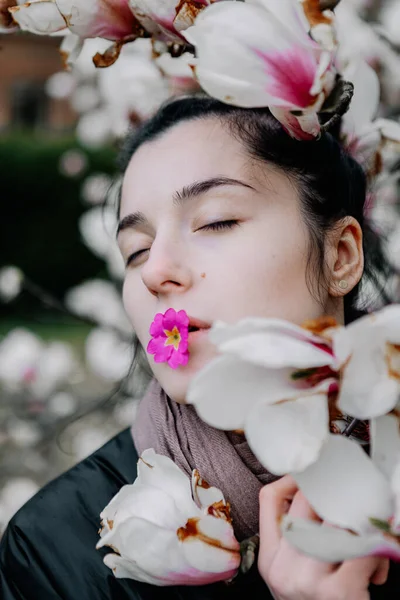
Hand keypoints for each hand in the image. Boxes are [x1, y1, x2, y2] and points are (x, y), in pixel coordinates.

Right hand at [258, 476, 388, 599]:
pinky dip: (378, 550)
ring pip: (337, 521)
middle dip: (336, 494)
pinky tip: (379, 566)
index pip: (269, 498)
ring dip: (361, 524)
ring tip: (371, 540)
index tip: (316, 474)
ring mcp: (308, 579)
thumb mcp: (292, 575)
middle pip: (306, 503)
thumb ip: (296, 540)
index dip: (293, 478)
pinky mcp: (337, 592)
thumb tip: (325, 500)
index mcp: (269, 558)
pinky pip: (363, 549)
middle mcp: (283, 566)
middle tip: (355, 494)